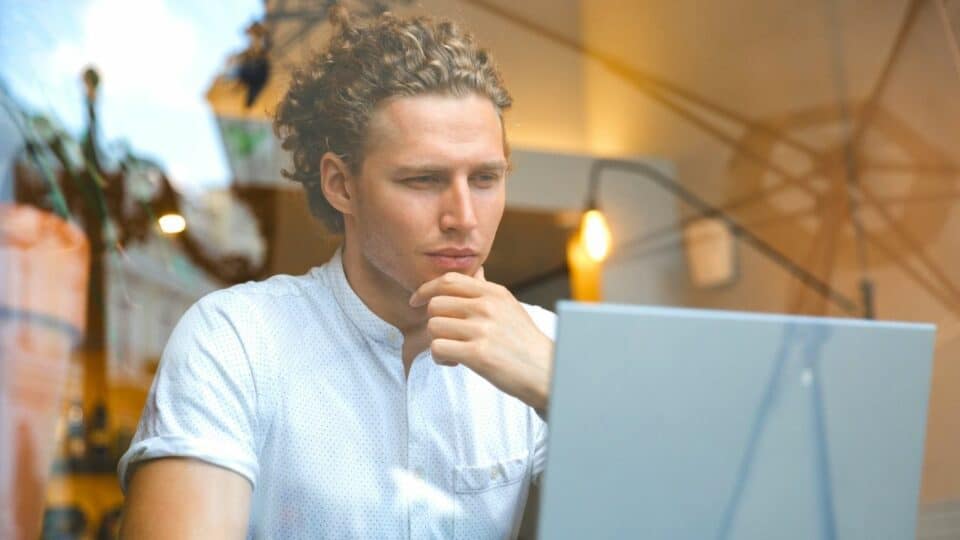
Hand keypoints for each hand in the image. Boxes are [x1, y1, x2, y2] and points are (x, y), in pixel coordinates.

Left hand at [409, 269, 552, 412]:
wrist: (546, 373)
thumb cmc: (524, 342)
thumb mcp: (509, 308)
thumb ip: (486, 291)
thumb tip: (475, 273)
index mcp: (494, 293)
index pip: (449, 280)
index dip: (426, 289)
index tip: (416, 301)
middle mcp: (487, 306)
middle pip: (435, 304)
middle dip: (435, 322)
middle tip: (449, 337)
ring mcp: (482, 329)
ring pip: (433, 326)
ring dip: (437, 342)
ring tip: (455, 352)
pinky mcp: (478, 353)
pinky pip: (437, 348)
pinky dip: (440, 358)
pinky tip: (455, 362)